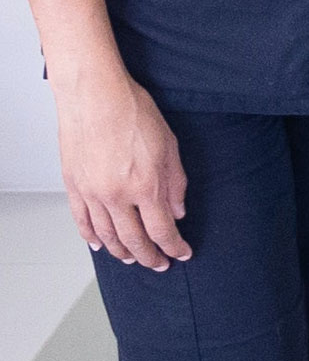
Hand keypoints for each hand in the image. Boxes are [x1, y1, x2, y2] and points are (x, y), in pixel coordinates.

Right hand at [54, 64, 189, 269]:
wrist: (95, 96)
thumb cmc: (133, 112)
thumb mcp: (169, 145)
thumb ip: (175, 183)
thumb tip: (177, 212)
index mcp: (145, 186)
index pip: (162, 231)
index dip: (174, 247)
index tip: (182, 253)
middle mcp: (117, 196)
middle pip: (135, 241)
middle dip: (150, 257)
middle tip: (160, 264)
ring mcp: (92, 194)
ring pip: (107, 237)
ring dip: (122, 252)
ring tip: (133, 258)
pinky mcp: (74, 187)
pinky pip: (82, 222)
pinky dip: (92, 238)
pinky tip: (101, 246)